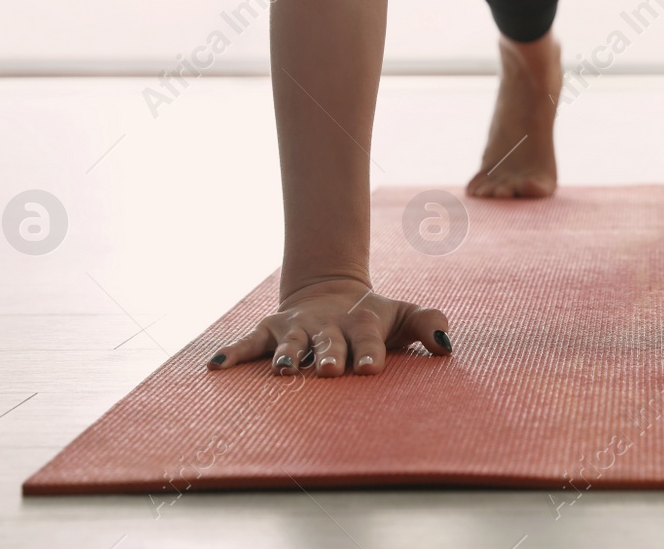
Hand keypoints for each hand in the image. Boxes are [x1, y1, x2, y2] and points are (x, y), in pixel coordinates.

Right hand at [206, 277, 451, 376]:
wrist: (333, 293)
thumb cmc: (375, 318)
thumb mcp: (403, 317)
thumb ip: (428, 324)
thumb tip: (447, 347)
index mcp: (362, 324)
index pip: (367, 341)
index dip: (368, 354)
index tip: (369, 369)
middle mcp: (328, 326)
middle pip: (328, 342)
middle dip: (328, 355)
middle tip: (328, 370)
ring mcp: (297, 327)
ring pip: (290, 342)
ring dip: (286, 355)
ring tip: (282, 370)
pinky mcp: (271, 330)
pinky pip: (250, 342)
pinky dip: (233, 352)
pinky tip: (216, 366)